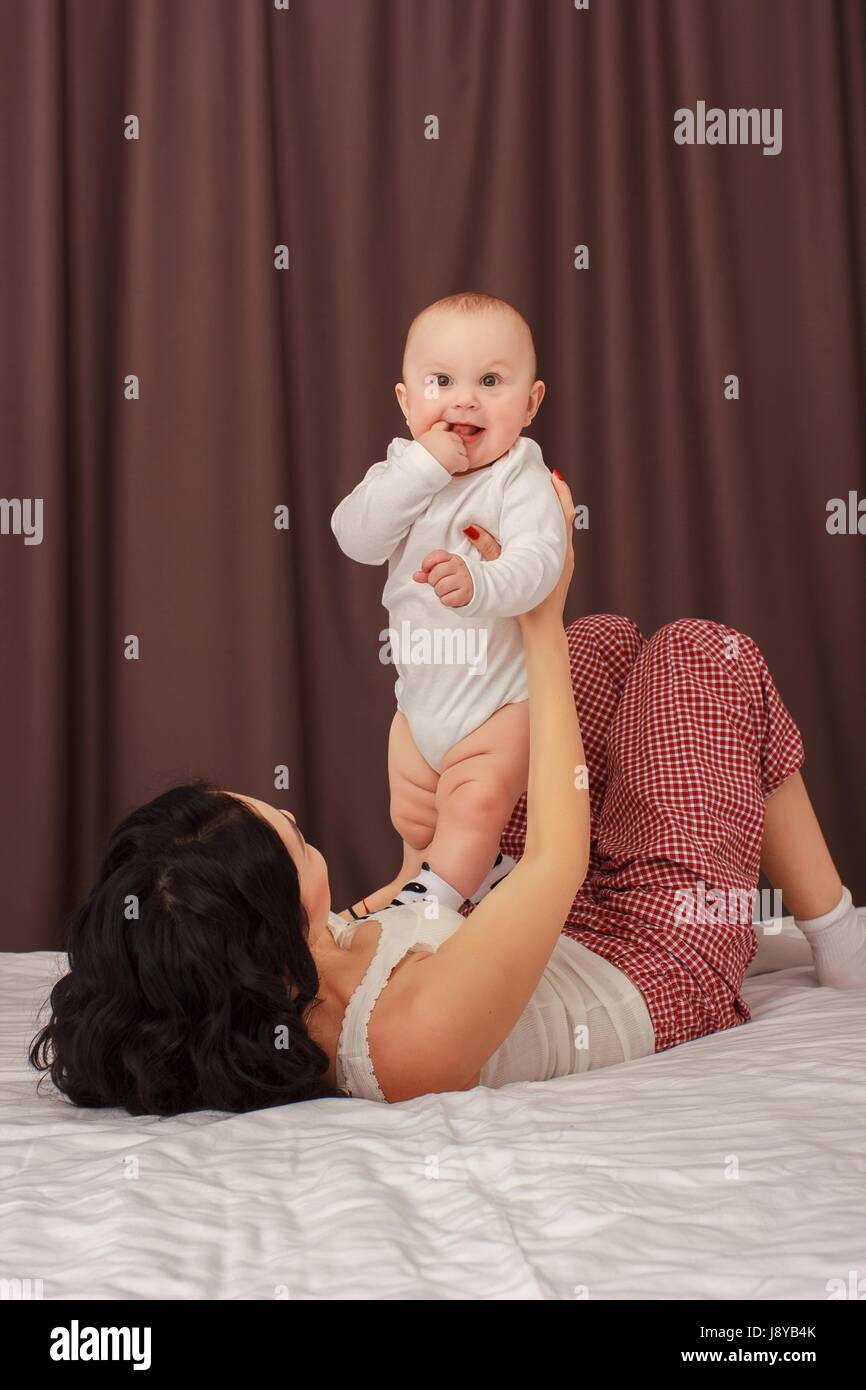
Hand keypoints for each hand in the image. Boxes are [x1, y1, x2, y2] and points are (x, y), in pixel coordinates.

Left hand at [412, 550, 473, 606]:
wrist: (472, 587)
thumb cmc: (453, 577)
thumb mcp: (440, 570)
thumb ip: (427, 572)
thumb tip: (416, 576)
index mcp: (452, 558)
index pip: (437, 555)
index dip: (427, 563)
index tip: (425, 569)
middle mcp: (459, 567)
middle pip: (436, 573)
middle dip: (432, 581)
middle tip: (438, 582)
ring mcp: (464, 579)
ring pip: (440, 587)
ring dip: (439, 592)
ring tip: (445, 590)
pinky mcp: (466, 593)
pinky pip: (447, 599)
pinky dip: (445, 600)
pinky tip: (450, 596)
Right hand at [417, 420, 470, 475]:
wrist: (416, 472)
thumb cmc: (418, 459)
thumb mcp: (423, 440)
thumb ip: (434, 432)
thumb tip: (445, 426)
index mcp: (435, 432)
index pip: (449, 429)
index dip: (449, 440)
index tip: (443, 448)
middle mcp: (444, 437)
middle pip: (458, 441)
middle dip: (455, 450)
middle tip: (445, 458)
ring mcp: (451, 447)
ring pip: (463, 452)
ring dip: (457, 459)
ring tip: (446, 464)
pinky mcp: (455, 458)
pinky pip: (465, 462)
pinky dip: (460, 467)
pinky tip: (451, 469)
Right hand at [462, 471, 575, 626]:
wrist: (543, 630)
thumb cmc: (529, 606)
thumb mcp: (506, 573)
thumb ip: (489, 549)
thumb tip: (470, 528)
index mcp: (558, 551)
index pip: (565, 514)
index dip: (561, 493)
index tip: (553, 476)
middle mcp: (565, 554)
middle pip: (565, 517)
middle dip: (556, 497)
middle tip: (545, 478)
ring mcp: (563, 562)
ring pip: (562, 530)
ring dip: (553, 513)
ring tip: (541, 497)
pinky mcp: (559, 570)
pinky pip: (557, 542)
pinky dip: (550, 529)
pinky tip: (537, 527)